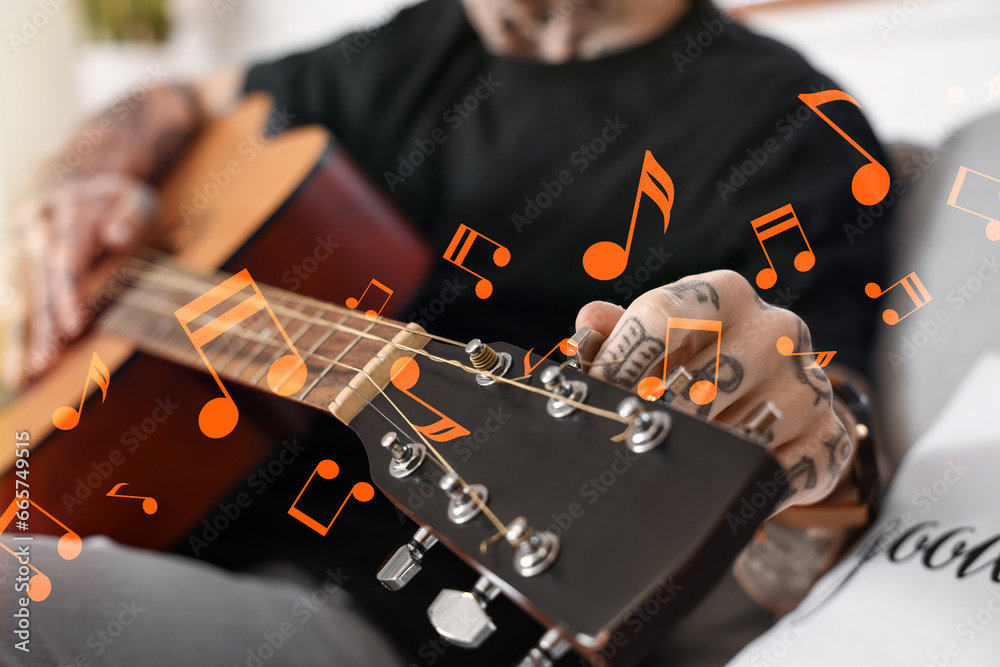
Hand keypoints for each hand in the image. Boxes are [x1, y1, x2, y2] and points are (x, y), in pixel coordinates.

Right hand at [8, 173, 156, 384]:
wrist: (69, 178)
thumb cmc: (113, 198)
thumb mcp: (133, 197)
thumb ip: (130, 216)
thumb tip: (118, 237)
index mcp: (68, 212)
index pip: (68, 257)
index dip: (69, 293)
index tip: (74, 327)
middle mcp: (36, 230)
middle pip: (39, 284)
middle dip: (42, 326)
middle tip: (46, 364)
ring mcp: (19, 248)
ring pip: (19, 298)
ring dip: (22, 339)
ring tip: (25, 377)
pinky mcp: (13, 266)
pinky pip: (13, 306)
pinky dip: (16, 339)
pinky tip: (20, 373)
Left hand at [576, 270, 857, 609]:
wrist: (769, 398)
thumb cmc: (694, 363)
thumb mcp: (654, 341)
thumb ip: (616, 331)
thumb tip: (590, 323)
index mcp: (726, 294)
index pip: (662, 317)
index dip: (619, 362)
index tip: (597, 397)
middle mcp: (777, 329)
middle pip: (699, 380)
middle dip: (657, 418)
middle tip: (630, 441)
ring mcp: (810, 383)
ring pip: (739, 432)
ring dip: (701, 455)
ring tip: (674, 461)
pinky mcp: (830, 436)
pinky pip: (779, 473)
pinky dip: (742, 485)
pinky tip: (718, 484)